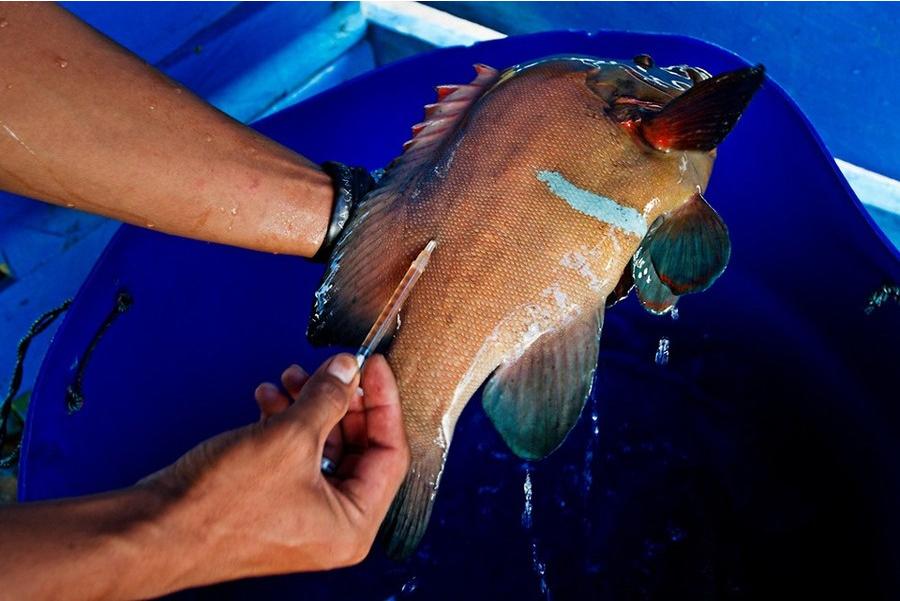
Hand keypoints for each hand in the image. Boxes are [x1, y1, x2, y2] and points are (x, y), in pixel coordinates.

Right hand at [145, 353, 409, 584]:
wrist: (151, 531)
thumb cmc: (218, 506)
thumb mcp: (288, 438)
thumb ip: (328, 397)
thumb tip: (349, 369)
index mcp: (353, 525)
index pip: (390, 452)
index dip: (383, 402)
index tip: (372, 366)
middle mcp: (332, 527)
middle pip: (358, 447)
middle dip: (341, 401)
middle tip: (331, 368)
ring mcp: (301, 517)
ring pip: (323, 447)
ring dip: (310, 406)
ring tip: (291, 377)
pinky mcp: (272, 505)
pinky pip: (294, 457)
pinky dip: (286, 423)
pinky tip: (267, 398)